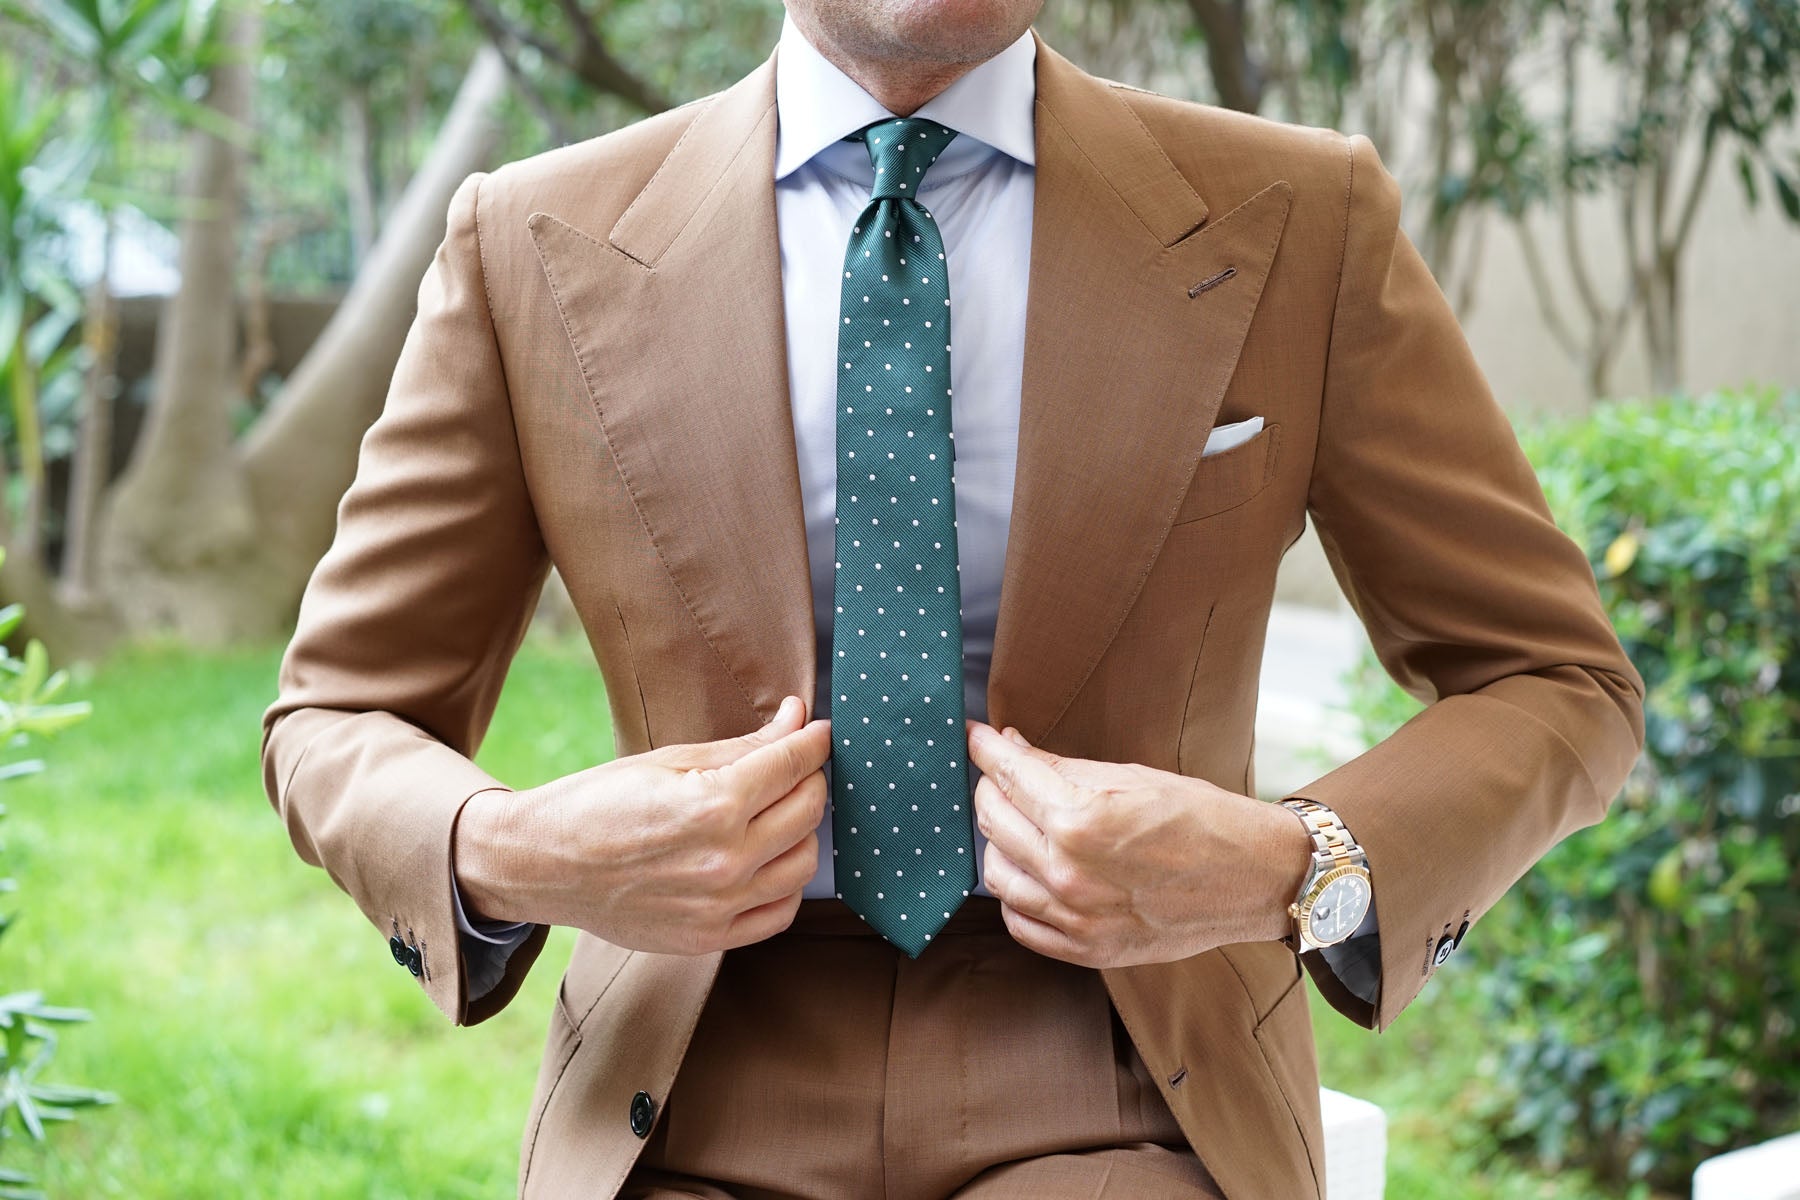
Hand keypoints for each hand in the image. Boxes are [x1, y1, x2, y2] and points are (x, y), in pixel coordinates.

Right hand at [455, 695, 830, 954]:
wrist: (543, 865)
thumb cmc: (601, 802)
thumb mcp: (670, 759)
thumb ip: (744, 744)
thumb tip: (798, 717)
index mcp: (714, 804)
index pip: (793, 764)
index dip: (813, 741)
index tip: (818, 730)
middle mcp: (725, 860)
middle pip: (808, 811)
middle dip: (810, 778)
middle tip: (794, 766)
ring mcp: (720, 906)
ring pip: (805, 864)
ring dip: (804, 831)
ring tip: (780, 811)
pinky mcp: (710, 937)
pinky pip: (780, 912)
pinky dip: (787, 883)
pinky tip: (769, 859)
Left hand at [965, 719, 1309, 967]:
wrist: (1254, 879)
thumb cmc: (1201, 818)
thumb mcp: (1131, 777)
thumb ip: (1062, 766)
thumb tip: (1012, 746)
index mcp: (1081, 820)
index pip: (1008, 776)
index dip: (985, 748)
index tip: (975, 737)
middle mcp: (1070, 873)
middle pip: (993, 822)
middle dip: (989, 789)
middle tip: (1000, 775)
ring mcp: (1076, 918)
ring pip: (996, 875)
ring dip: (997, 841)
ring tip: (1017, 822)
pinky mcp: (1087, 950)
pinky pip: (1020, 922)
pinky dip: (1013, 893)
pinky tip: (1029, 871)